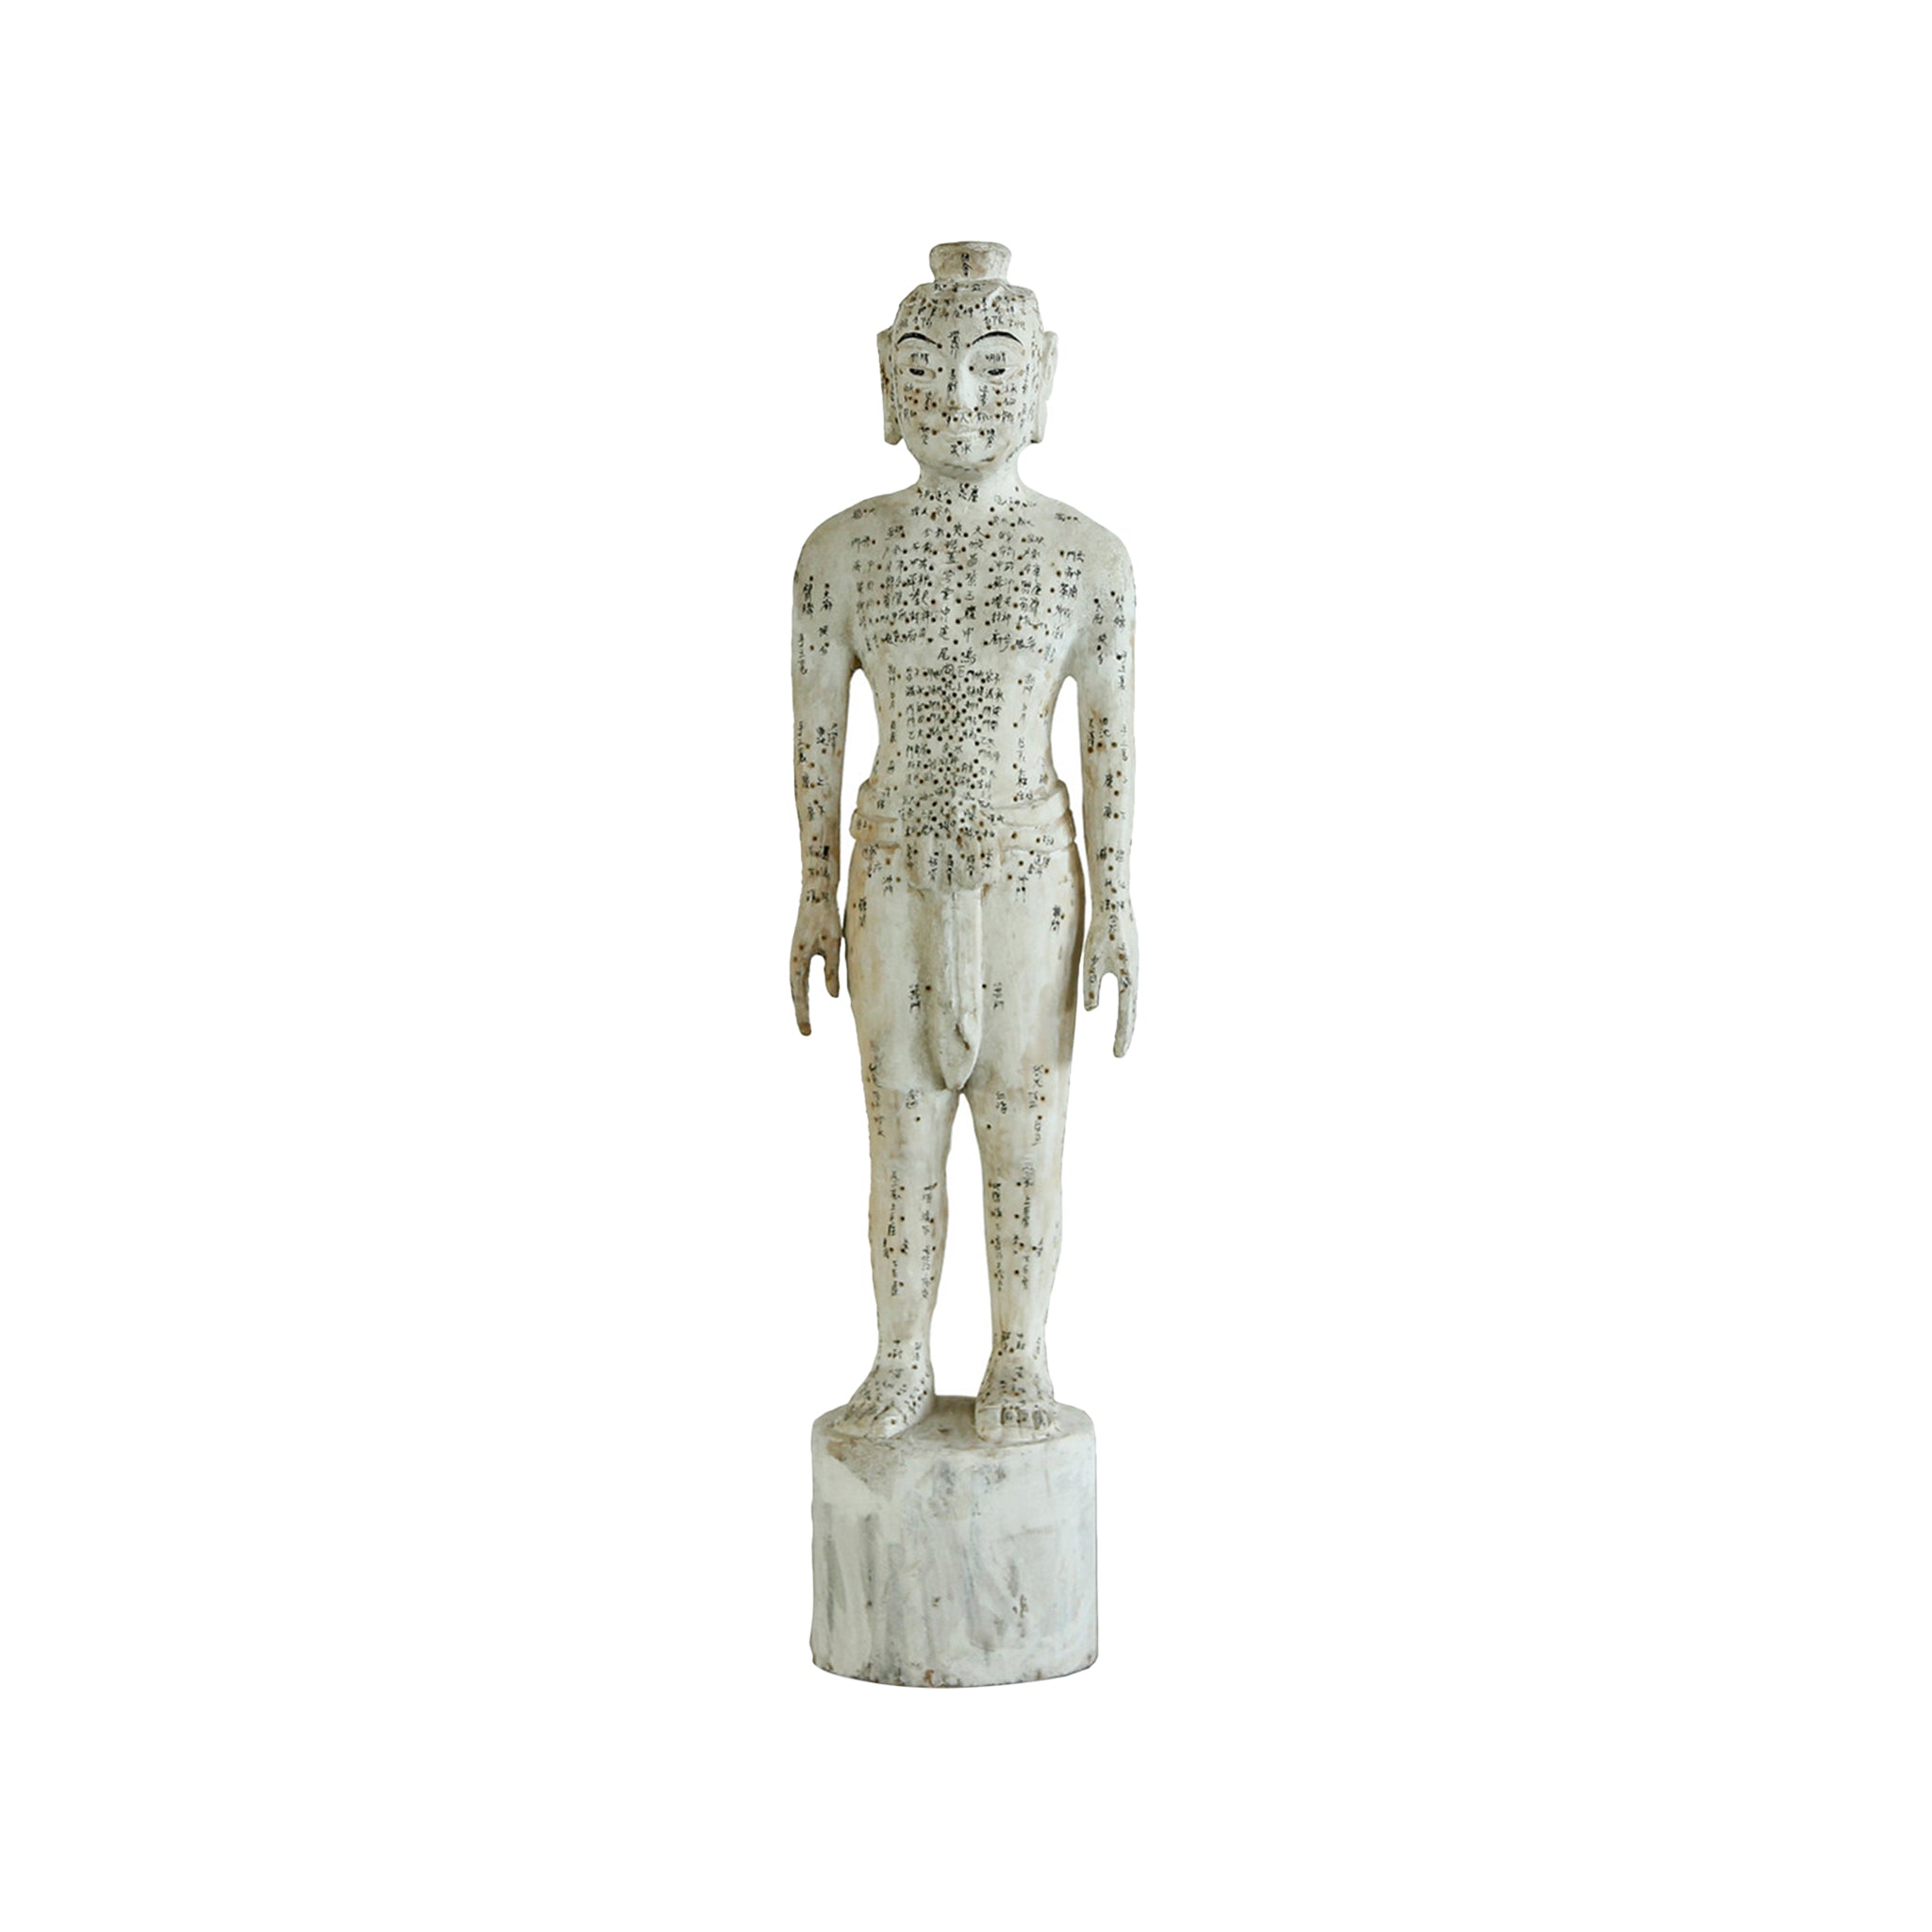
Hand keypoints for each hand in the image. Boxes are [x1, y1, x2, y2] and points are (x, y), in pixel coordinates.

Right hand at [790, 892, 841, 1035]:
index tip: (806, 1032)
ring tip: (805, 1021)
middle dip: (800, 1012)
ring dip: (800, 1002)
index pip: (800, 994)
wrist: (816, 894)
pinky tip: (805, 996)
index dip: (803, 1014)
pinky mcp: (800, 950)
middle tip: (806, 1033)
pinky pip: (799, 975)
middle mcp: (793, 959)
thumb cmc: (826, 917)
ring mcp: (795, 955)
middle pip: (795, 992)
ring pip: (796, 984)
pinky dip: (802, 989)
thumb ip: (832, 970)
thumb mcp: (833, 945)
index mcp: (799, 960)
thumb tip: (833, 997)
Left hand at [1083, 901, 1137, 1056]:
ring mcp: (1134, 969)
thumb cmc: (1102, 931)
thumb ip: (1092, 986)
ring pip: (1131, 1001)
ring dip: (1127, 1021)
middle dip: (1125, 1034)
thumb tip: (1092, 1009)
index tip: (1118, 1055)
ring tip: (1122, 1038)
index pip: (1125, 1015)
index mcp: (1128, 979)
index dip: (1121, 1036)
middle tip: (1119, 1054)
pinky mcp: (1130, 961)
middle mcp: (1134, 976)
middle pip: (1131, 1012)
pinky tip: (1124, 1009)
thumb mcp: (1091, 961)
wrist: (1116, 904)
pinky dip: (1126, 1005)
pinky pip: (1129, 988)